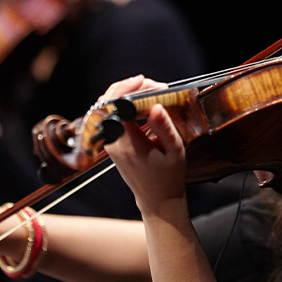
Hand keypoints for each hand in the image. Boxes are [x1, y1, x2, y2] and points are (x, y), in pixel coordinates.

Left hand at [100, 76, 187, 216]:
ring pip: (106, 107)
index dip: (130, 89)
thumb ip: (164, 127)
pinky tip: (141, 101)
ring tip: (150, 91)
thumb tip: (155, 106)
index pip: (118, 107)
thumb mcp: (174, 151)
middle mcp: (114, 143)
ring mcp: (109, 143)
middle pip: (108, 103)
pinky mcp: (111, 143)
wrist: (156, 199)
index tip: (149, 82)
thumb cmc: (169, 176)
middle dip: (128, 87)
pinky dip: (123, 103)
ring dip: (125, 94)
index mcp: (128, 145)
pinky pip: (110, 116)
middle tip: (154, 85)